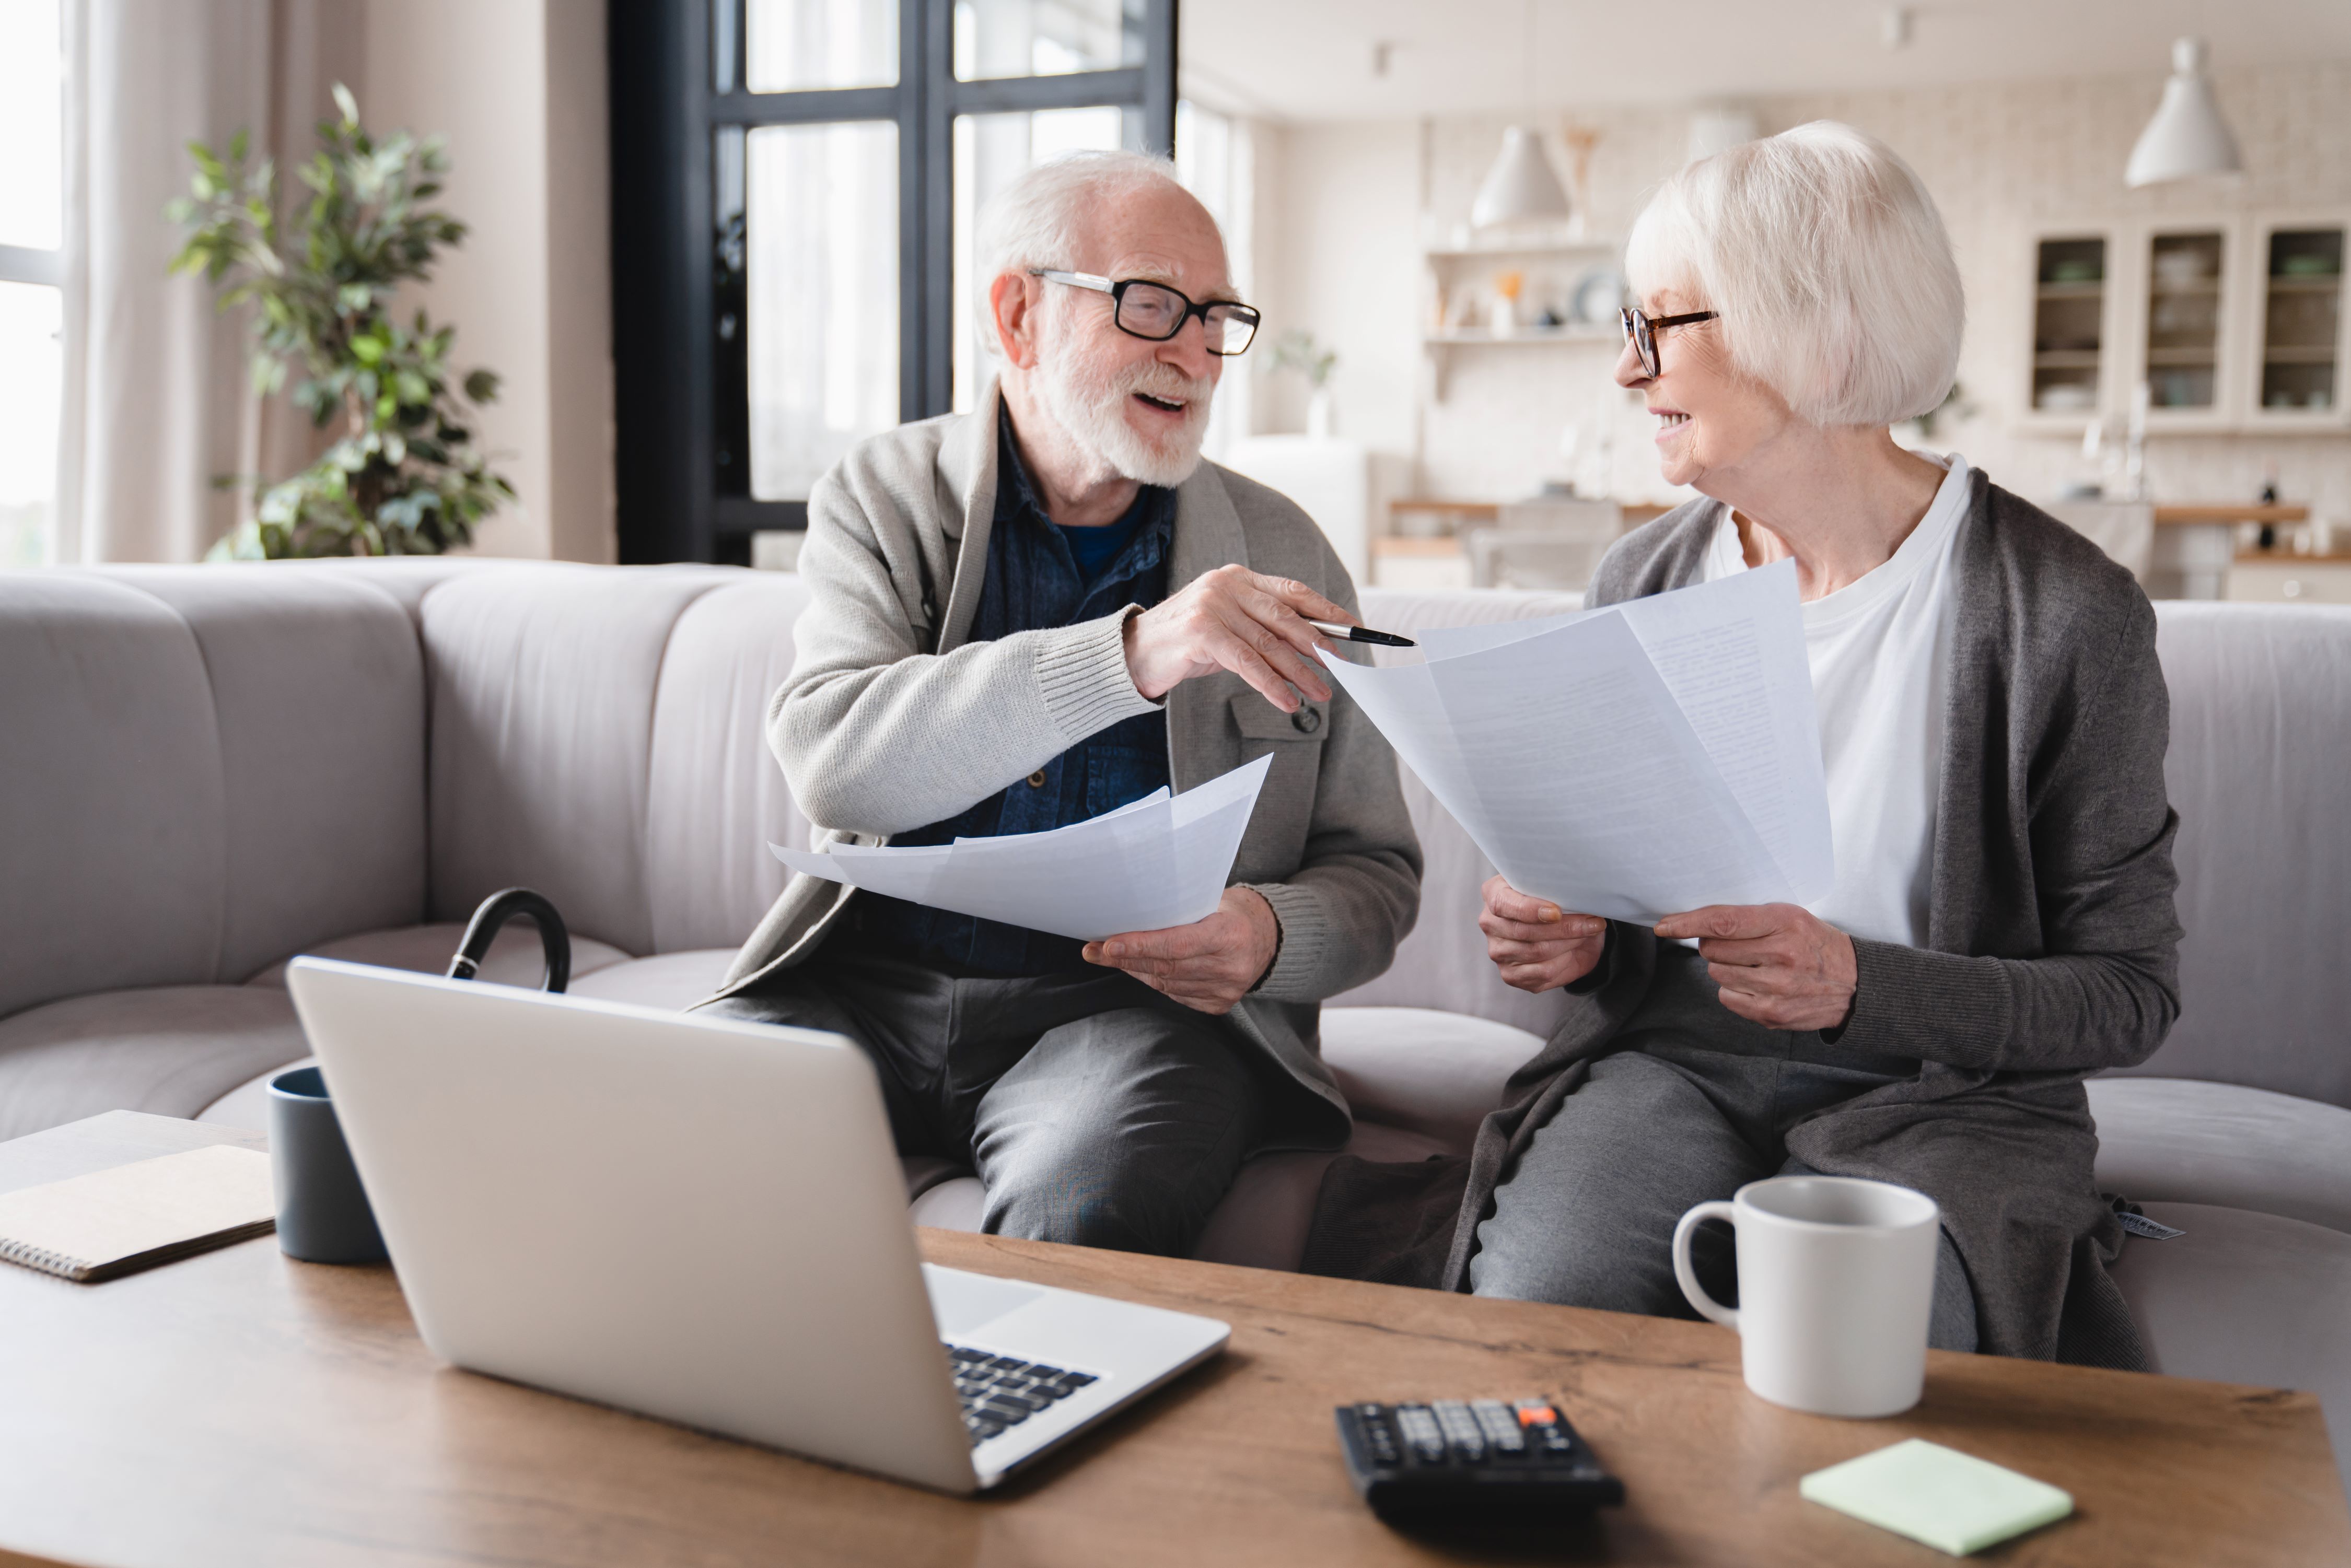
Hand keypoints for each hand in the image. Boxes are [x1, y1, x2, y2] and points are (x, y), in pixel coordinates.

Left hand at [1082, 886, 1278, 1014]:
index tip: (1109, 944)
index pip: (1178, 944)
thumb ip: (1178, 910)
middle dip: (1126, 958)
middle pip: (1166, 967)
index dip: (1141, 945)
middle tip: (1094, 949)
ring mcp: (1225, 991)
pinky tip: (1138, 968)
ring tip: (1110, 955)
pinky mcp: (1218, 1005)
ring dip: (1134, 969)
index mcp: (1231, 935)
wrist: (1267, 938)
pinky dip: (1153, 980)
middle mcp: (1230, 968)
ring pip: (1165, 984)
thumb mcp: (1212, 900)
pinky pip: (1174, 995)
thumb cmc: (1231, 912)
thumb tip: (1128, 912)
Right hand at [1122, 564, 1353, 712]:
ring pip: (1270, 644)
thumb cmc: (1186, 644)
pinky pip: (1247, 663)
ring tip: (1320, 692)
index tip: (1354, 629)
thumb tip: (1314, 651)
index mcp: (1238, 578)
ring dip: (1300, 673)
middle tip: (1340, 669)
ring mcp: (1213, 606)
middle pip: (1286, 617)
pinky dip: (1271, 685)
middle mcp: (1227, 585)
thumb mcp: (1230, 631)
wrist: (1133, 654)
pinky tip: (1287, 701)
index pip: (1292, 591)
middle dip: (1318, 646)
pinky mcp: (1202, 632)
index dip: (1326, 610)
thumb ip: (1264, 632)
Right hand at [1479, 876, 1607, 992]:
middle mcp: (1490, 923)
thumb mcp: (1557, 888)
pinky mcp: (1511, 975)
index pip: (1502, 904)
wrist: (1567, 931)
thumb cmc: (1559, 903)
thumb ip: (1559, 889)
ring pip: (1537, 951)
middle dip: (1564, 928)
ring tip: (1587, 933)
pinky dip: (1564, 962)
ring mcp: (1498, 951)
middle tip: (1592, 922)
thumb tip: (1580, 897)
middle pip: (1524, 931)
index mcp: (1494, 894)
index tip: (1557, 912)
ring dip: (1569, 943)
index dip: (1530, 910)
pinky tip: (1573, 952)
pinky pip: (1542, 972)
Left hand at [1653, 904, 1856, 1031]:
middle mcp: (1780, 955)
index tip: (1664, 926)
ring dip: (1727, 968)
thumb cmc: (1815, 944)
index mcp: (1784, 923)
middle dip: (1716, 946)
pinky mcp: (1771, 1014)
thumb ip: (1748, 918)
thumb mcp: (1790, 917)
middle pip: (1712, 949)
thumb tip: (1698, 924)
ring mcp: (1775, 988)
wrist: (1854, 984)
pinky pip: (1726, 997)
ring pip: (1717, 974)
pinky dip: (1734, 990)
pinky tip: (1758, 984)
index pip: (1723, 922)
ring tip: (1755, 965)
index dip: (1688, 923)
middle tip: (1741, 946)